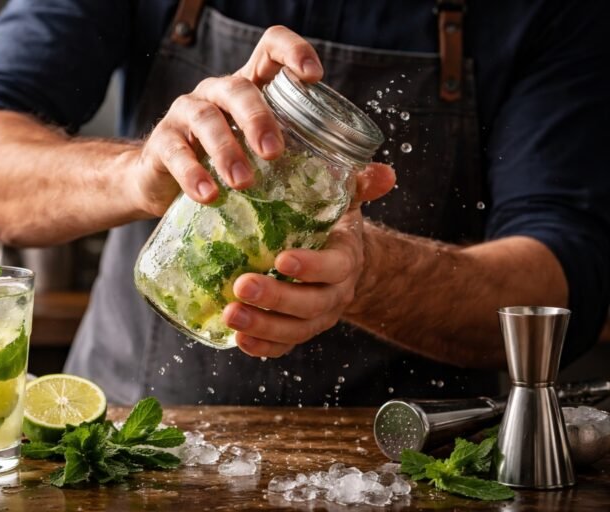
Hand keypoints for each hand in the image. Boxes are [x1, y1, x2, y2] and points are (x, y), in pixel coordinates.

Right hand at [129, 26, 324, 216]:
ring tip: (243, 183)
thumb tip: (385, 179)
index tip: (313, 77)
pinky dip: (192, 174)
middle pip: (239, 88)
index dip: (292, 51)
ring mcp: (187, 115)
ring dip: (225, 150)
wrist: (169, 191)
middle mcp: (218, 94)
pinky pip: (175, 151)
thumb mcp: (282, 171)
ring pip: (206, 118)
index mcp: (252, 91)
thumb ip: (332, 172)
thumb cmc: (234, 173)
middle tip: (274, 153)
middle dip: (258, 118)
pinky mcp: (163, 143)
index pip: (270, 50)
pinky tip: (208, 195)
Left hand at [223, 163, 395, 357]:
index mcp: (345, 261)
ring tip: (230, 314)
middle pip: (310, 304)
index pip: (334, 267)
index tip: (281, 259)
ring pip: (294, 330)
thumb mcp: (346, 202)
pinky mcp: (297, 332)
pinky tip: (238, 340)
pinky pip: (283, 346)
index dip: (310, 267)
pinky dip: (262, 347)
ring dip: (262, 326)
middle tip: (241, 286)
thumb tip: (384, 172)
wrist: (340, 265)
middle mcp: (334, 294)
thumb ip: (360, 185)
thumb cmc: (332, 227)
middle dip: (276, 298)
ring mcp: (316, 318)